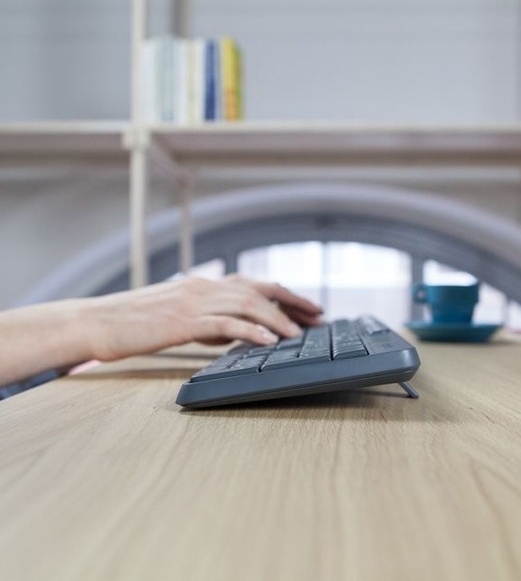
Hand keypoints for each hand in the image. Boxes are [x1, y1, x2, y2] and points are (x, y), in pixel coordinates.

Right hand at [82, 275, 322, 361]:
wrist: (99, 320)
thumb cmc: (137, 321)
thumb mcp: (180, 317)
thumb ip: (210, 320)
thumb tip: (236, 332)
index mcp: (204, 285)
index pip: (254, 285)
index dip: (284, 295)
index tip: (307, 308)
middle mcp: (204, 287)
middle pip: (259, 288)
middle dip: (292, 300)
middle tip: (318, 315)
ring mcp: (194, 302)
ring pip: (247, 303)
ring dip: (277, 317)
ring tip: (299, 333)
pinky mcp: (183, 320)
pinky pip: (224, 323)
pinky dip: (250, 330)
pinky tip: (268, 340)